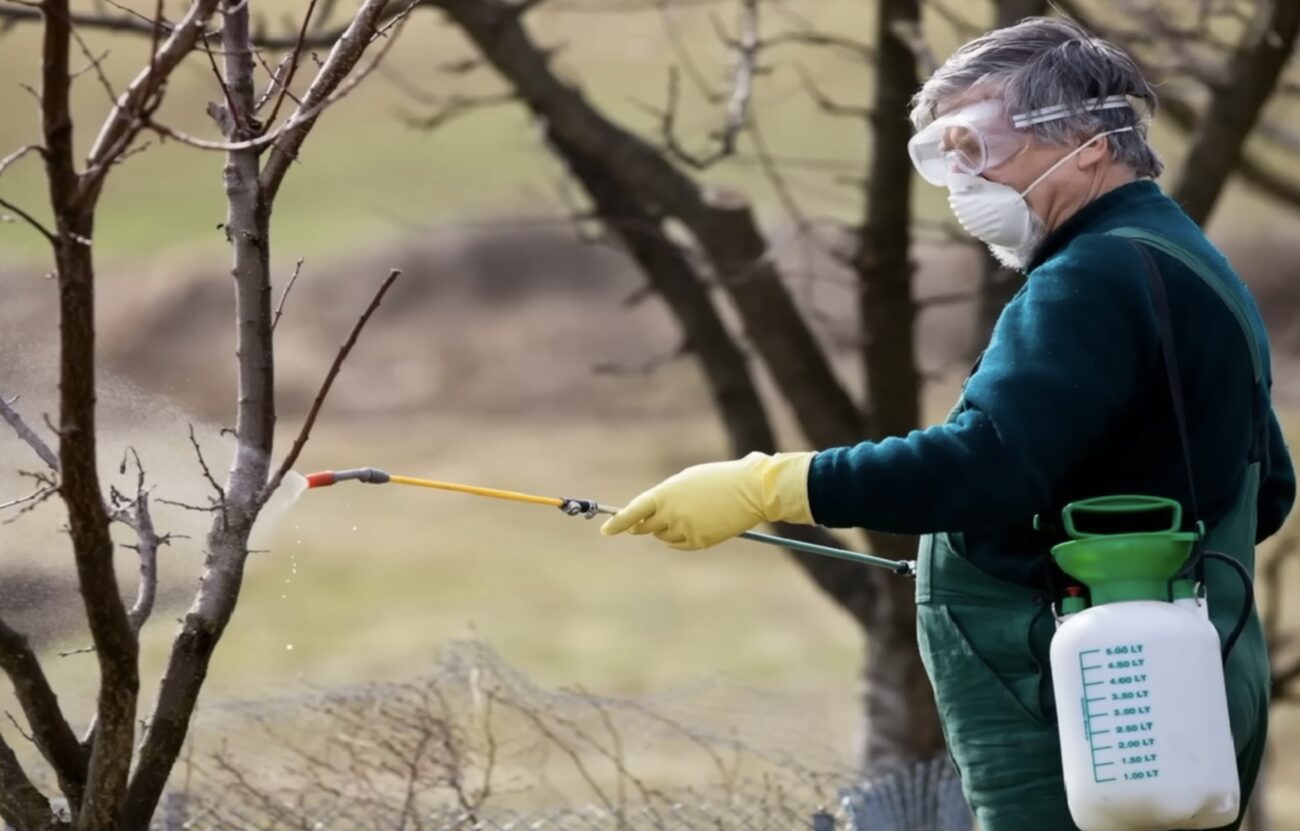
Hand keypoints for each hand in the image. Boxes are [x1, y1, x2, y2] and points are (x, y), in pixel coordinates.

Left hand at [600, 451, 814, 549]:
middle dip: (645, 524)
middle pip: (645, 527)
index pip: (634, 511)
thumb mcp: (686, 481)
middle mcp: (671, 514)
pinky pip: (678, 544)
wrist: (750, 489)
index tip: (606, 530)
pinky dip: (680, 538)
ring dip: (667, 529)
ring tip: (690, 512)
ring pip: (663, 536)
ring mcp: (684, 529)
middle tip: (652, 519)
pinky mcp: (698, 542)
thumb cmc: (717, 480)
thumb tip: (648, 517)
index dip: (618, 522)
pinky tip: (696, 525)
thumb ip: (665, 498)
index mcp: (665, 494)